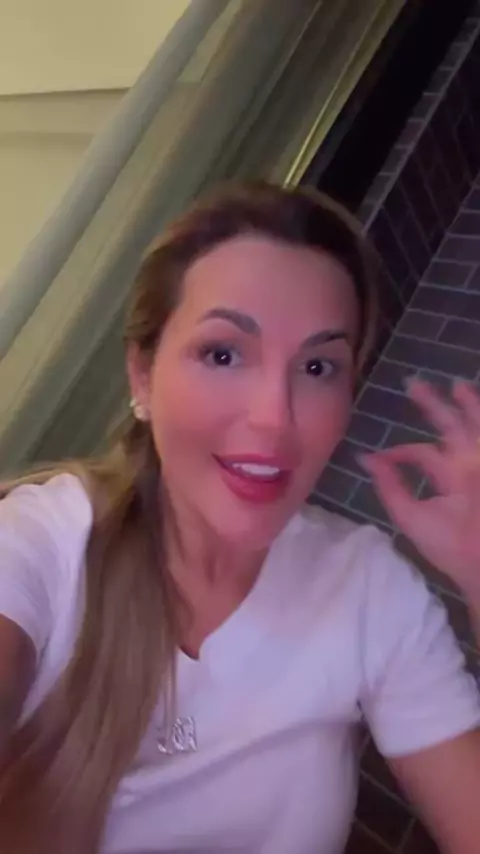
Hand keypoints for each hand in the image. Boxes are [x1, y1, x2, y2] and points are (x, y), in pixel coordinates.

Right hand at [359, 379, 479, 597]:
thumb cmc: (453, 549)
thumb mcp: (413, 520)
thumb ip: (390, 487)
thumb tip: (367, 459)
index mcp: (454, 471)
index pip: (420, 452)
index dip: (397, 453)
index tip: (376, 459)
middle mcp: (474, 461)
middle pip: (454, 424)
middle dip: (432, 403)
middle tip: (414, 382)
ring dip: (470, 405)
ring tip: (460, 385)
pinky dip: (478, 428)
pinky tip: (475, 419)